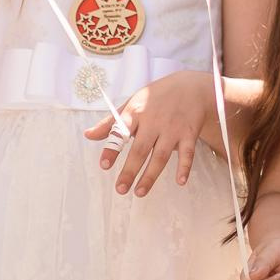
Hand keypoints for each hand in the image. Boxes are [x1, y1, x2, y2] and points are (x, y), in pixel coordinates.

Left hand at [83, 70, 213, 195]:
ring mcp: (173, 128)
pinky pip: (187, 153)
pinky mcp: (189, 133)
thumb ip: (111, 122)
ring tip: (139, 192)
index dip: (112, 149)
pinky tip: (180, 181)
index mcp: (137, 112)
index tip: (104, 166)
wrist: (192, 86)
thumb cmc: (157, 97)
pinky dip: (184, 167)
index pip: (121, 132)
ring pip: (160, 155)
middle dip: (130, 171)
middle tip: (120, 189)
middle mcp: (154, 121)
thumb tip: (87, 135)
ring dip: (150, 175)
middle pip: (140, 149)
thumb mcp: (133, 103)